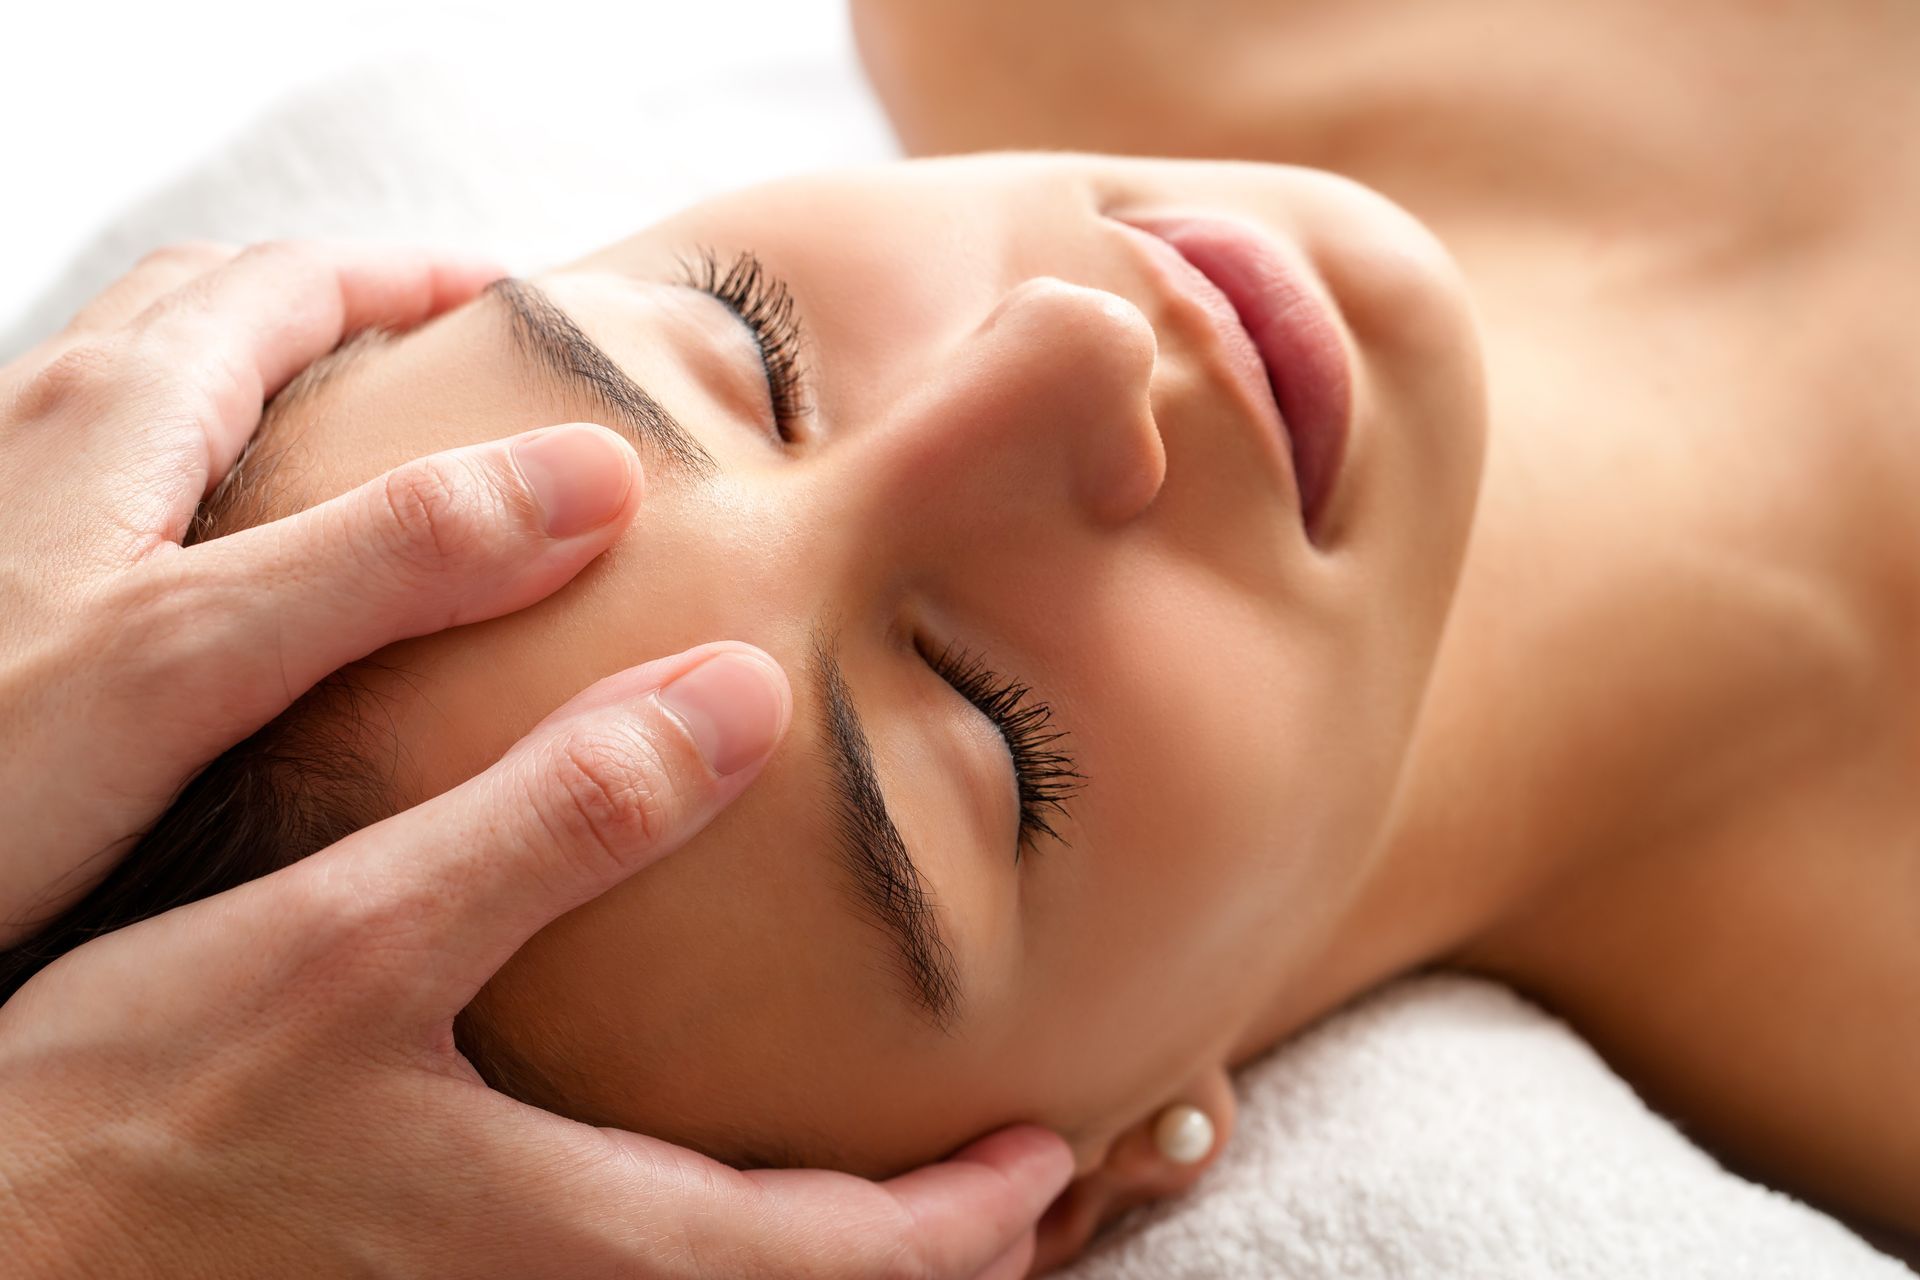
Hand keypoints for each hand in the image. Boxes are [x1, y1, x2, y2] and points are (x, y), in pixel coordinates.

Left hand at [0, 240, 641, 941]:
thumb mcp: (194, 653)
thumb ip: (393, 558)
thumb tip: (590, 475)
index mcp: (115, 407)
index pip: (297, 283)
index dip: (424, 281)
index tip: (532, 315)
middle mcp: (51, 429)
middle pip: (222, 316)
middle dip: (350, 313)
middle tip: (462, 371)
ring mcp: (15, 511)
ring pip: (164, 399)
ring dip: (276, 394)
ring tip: (374, 465)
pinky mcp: (1, 602)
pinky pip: (128, 495)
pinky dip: (222, 491)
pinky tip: (252, 590)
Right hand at [0, 642, 1071, 1278]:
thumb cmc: (136, 1112)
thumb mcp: (352, 943)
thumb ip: (551, 825)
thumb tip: (743, 701)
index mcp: (575, 1241)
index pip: (833, 1262)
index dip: (962, 1215)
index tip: (1051, 1151)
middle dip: (928, 1248)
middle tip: (1023, 1176)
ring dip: (834, 1244)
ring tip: (904, 1173)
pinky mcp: (418, 1276)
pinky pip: (619, 1268)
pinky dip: (717, 1228)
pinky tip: (693, 1153)